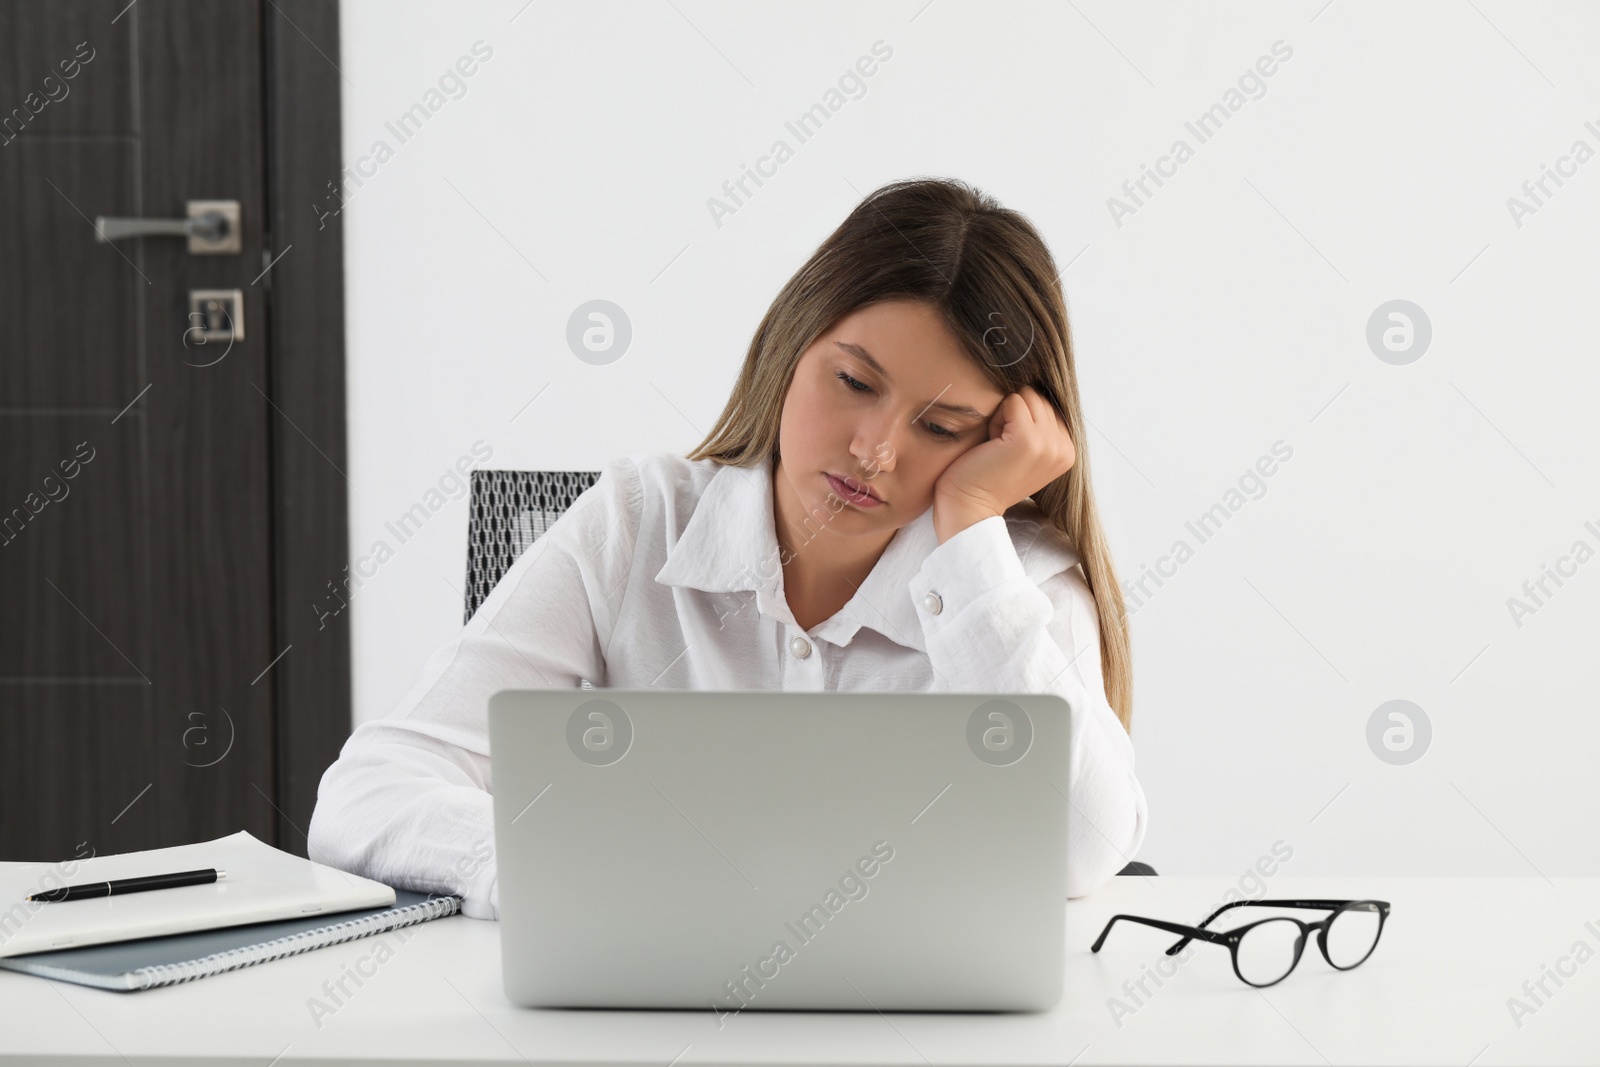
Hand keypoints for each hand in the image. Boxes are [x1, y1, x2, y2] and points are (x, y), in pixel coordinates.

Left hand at [932, 385, 1075, 542]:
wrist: (969, 507)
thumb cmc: (986, 476)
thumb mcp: (1023, 450)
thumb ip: (1038, 425)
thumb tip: (1032, 384)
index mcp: (1067, 450)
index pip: (1047, 404)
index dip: (1021, 420)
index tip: (1009, 450)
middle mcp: (1064, 448)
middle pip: (1037, 396)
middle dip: (1012, 416)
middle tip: (1000, 448)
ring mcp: (1049, 444)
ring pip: (1025, 396)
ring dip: (1003, 416)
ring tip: (996, 446)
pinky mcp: (1028, 439)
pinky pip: (1011, 401)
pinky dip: (995, 418)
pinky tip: (990, 444)